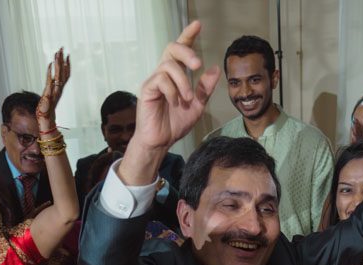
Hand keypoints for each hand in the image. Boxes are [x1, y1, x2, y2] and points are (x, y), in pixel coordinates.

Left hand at [35, 48, 70, 127]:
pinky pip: (50, 81)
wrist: (46, 120)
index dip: (67, 65)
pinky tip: (50, 65)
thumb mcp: (49, 98)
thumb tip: (51, 84)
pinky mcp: (49, 93)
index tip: (67, 55)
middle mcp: (59, 89)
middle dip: (62, 59)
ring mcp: (55, 91)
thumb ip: (51, 90)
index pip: (66, 74)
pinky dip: (50, 73)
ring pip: (58, 75)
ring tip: (57, 53)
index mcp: (60, 89)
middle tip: (61, 48)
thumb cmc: (47, 111)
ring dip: (58, 63)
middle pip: (62, 71)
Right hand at [131, 20, 220, 153]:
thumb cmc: (175, 124)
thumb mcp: (197, 106)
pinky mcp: (147, 90)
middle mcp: (164, 74)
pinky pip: (161, 80)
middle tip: (198, 65)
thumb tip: (215, 68)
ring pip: (168, 66)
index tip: (198, 25)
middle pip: (172, 48)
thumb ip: (205, 88)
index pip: (181, 50)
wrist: (161, 142)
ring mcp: (154, 81)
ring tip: (187, 99)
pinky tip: (175, 102)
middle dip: (187, 52)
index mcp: (176, 75)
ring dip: (183, 82)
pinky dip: (172, 91)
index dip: (188, 36)